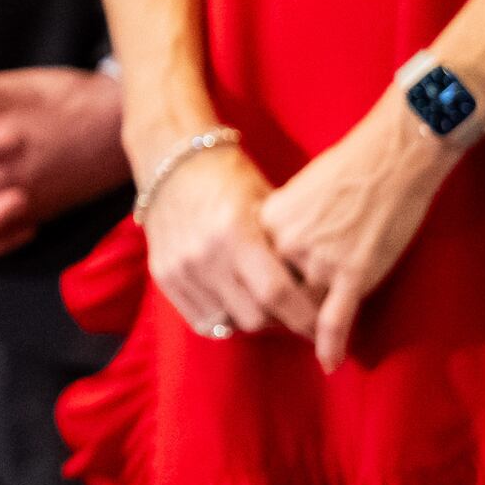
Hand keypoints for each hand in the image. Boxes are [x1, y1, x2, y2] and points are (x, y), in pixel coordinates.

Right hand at [140, 140, 315, 345]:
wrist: (172, 159)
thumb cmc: (230, 178)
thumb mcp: (267, 204)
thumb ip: (287, 246)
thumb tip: (321, 287)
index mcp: (236, 232)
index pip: (277, 293)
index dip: (304, 316)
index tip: (321, 325)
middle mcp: (205, 255)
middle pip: (255, 317)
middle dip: (279, 319)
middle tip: (291, 310)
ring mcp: (180, 267)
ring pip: (228, 322)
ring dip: (250, 319)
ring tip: (262, 303)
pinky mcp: (162, 274)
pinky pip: (201, 320)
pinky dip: (222, 317)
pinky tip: (234, 301)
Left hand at [257, 97, 454, 371]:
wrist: (391, 157)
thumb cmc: (348, 170)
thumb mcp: (298, 194)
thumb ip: (282, 227)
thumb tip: (274, 256)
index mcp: (267, 221)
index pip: (250, 269)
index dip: (256, 288)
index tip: (257, 300)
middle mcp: (285, 244)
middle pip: (272, 293)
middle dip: (277, 312)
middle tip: (282, 325)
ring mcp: (319, 261)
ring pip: (303, 310)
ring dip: (306, 326)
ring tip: (309, 336)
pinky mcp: (353, 274)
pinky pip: (335, 321)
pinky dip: (331, 345)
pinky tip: (330, 363)